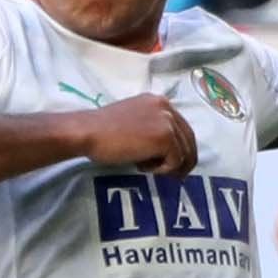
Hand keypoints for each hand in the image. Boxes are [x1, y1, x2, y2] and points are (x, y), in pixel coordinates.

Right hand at [75, 94, 196, 173]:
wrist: (88, 132)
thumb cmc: (102, 130)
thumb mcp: (133, 120)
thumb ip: (151, 126)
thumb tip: (164, 148)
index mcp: (159, 101)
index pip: (182, 127)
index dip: (181, 148)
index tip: (173, 163)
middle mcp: (167, 107)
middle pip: (189, 139)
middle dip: (184, 161)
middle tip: (175, 176)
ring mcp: (167, 121)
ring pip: (184, 153)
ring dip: (168, 166)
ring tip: (147, 168)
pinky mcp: (165, 138)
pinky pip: (174, 162)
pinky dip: (161, 170)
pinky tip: (141, 165)